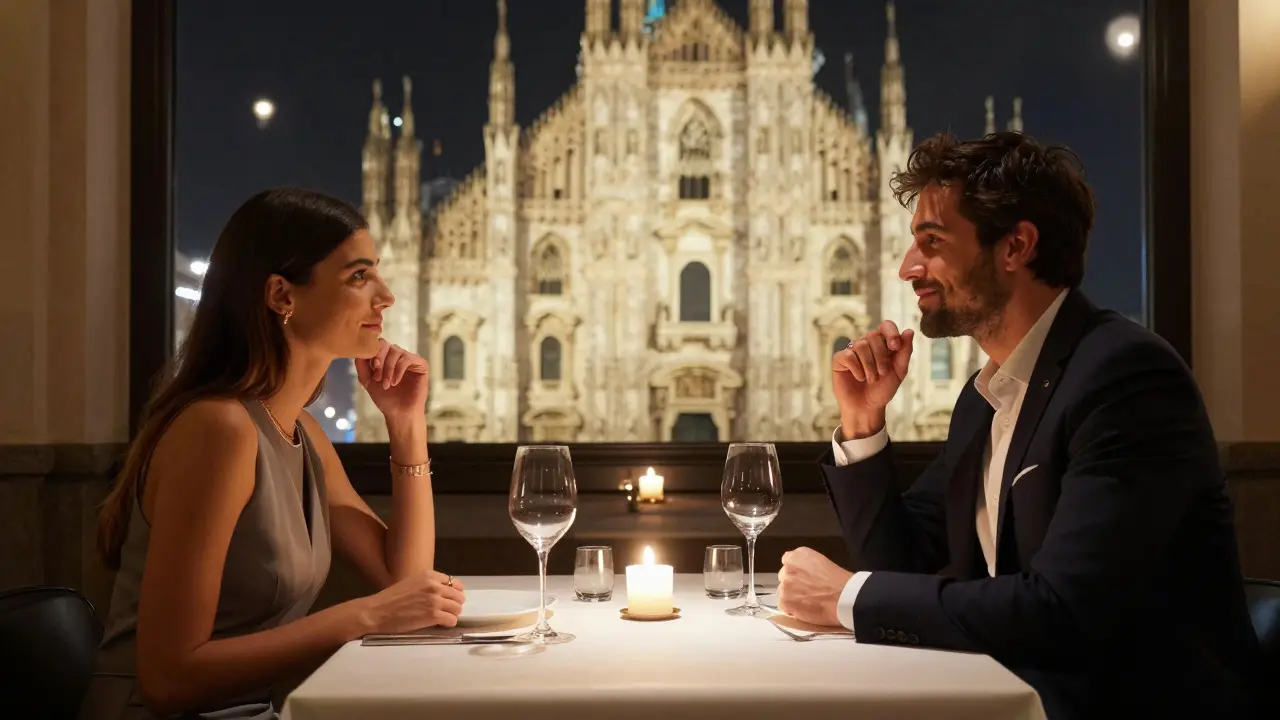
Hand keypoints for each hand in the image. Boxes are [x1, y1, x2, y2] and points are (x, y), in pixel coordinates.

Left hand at [356, 338, 428, 424]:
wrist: (399, 413)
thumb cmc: (385, 398)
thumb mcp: (367, 380)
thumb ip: (361, 365)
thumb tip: (358, 351)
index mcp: (385, 357)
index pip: (377, 344)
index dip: (372, 353)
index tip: (372, 367)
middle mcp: (397, 355)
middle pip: (385, 345)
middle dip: (379, 359)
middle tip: (377, 377)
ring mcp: (409, 358)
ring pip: (396, 352)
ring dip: (388, 369)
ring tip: (386, 384)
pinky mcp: (420, 364)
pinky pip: (407, 359)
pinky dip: (398, 370)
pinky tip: (395, 382)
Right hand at [362, 571, 466, 632]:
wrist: (377, 611)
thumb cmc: (391, 599)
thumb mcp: (412, 583)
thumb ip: (428, 585)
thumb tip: (443, 592)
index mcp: (430, 575)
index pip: (454, 583)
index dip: (454, 593)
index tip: (450, 599)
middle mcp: (434, 586)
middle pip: (458, 596)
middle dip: (454, 605)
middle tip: (446, 611)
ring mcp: (435, 600)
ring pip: (457, 608)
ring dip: (452, 614)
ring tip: (442, 618)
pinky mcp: (433, 615)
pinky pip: (452, 620)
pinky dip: (448, 623)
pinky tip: (440, 624)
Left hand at [776, 547, 852, 627]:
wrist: (844, 596)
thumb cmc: (840, 581)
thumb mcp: (822, 563)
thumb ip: (808, 566)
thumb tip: (804, 575)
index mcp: (799, 555)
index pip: (788, 561)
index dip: (796, 572)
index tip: (804, 579)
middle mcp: (788, 566)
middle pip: (784, 577)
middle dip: (793, 584)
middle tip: (807, 592)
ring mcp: (785, 584)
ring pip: (783, 592)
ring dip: (792, 597)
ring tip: (808, 603)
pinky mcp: (784, 600)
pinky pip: (784, 606)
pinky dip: (792, 610)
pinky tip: (805, 610)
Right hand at [832, 320, 913, 437]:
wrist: (867, 407)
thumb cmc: (883, 389)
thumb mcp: (899, 371)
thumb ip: (905, 352)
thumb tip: (909, 331)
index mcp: (882, 343)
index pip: (886, 326)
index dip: (891, 333)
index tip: (895, 347)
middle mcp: (866, 343)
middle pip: (874, 336)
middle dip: (881, 357)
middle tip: (882, 373)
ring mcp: (852, 350)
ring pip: (861, 345)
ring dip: (869, 365)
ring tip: (871, 379)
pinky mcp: (840, 359)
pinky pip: (848, 356)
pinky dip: (857, 369)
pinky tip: (859, 378)